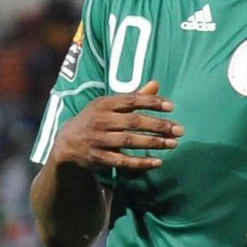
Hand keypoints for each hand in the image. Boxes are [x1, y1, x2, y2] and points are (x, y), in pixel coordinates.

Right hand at [52, 81, 180, 171]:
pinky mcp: (99, 158)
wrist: (66, 143)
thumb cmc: (94, 119)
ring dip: (154, 143)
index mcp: (104, 104)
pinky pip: (123, 161)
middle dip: (159, 126)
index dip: (152, 102)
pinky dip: (141, 163)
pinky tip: (157, 162)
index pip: (131, 100)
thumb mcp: (108, 105)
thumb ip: (133, 97)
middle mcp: (101, 121)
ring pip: (130, 141)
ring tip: (173, 144)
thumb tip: (156, 84)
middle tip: (179, 130)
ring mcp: (99, 140)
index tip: (171, 107)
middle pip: (134, 122)